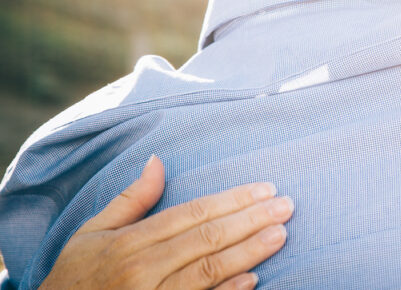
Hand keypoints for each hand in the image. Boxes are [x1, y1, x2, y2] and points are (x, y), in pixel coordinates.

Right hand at [40, 155, 292, 289]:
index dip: (231, 200)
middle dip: (250, 220)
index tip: (265, 189)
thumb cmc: (75, 277)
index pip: (191, 214)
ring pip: (207, 272)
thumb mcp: (92, 233)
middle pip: (206, 239)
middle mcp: (141, 270)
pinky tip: (253, 279)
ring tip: (280, 234)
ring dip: (248, 252)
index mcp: (129, 242)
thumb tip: (158, 160)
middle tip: (287, 206)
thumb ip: (130, 200)